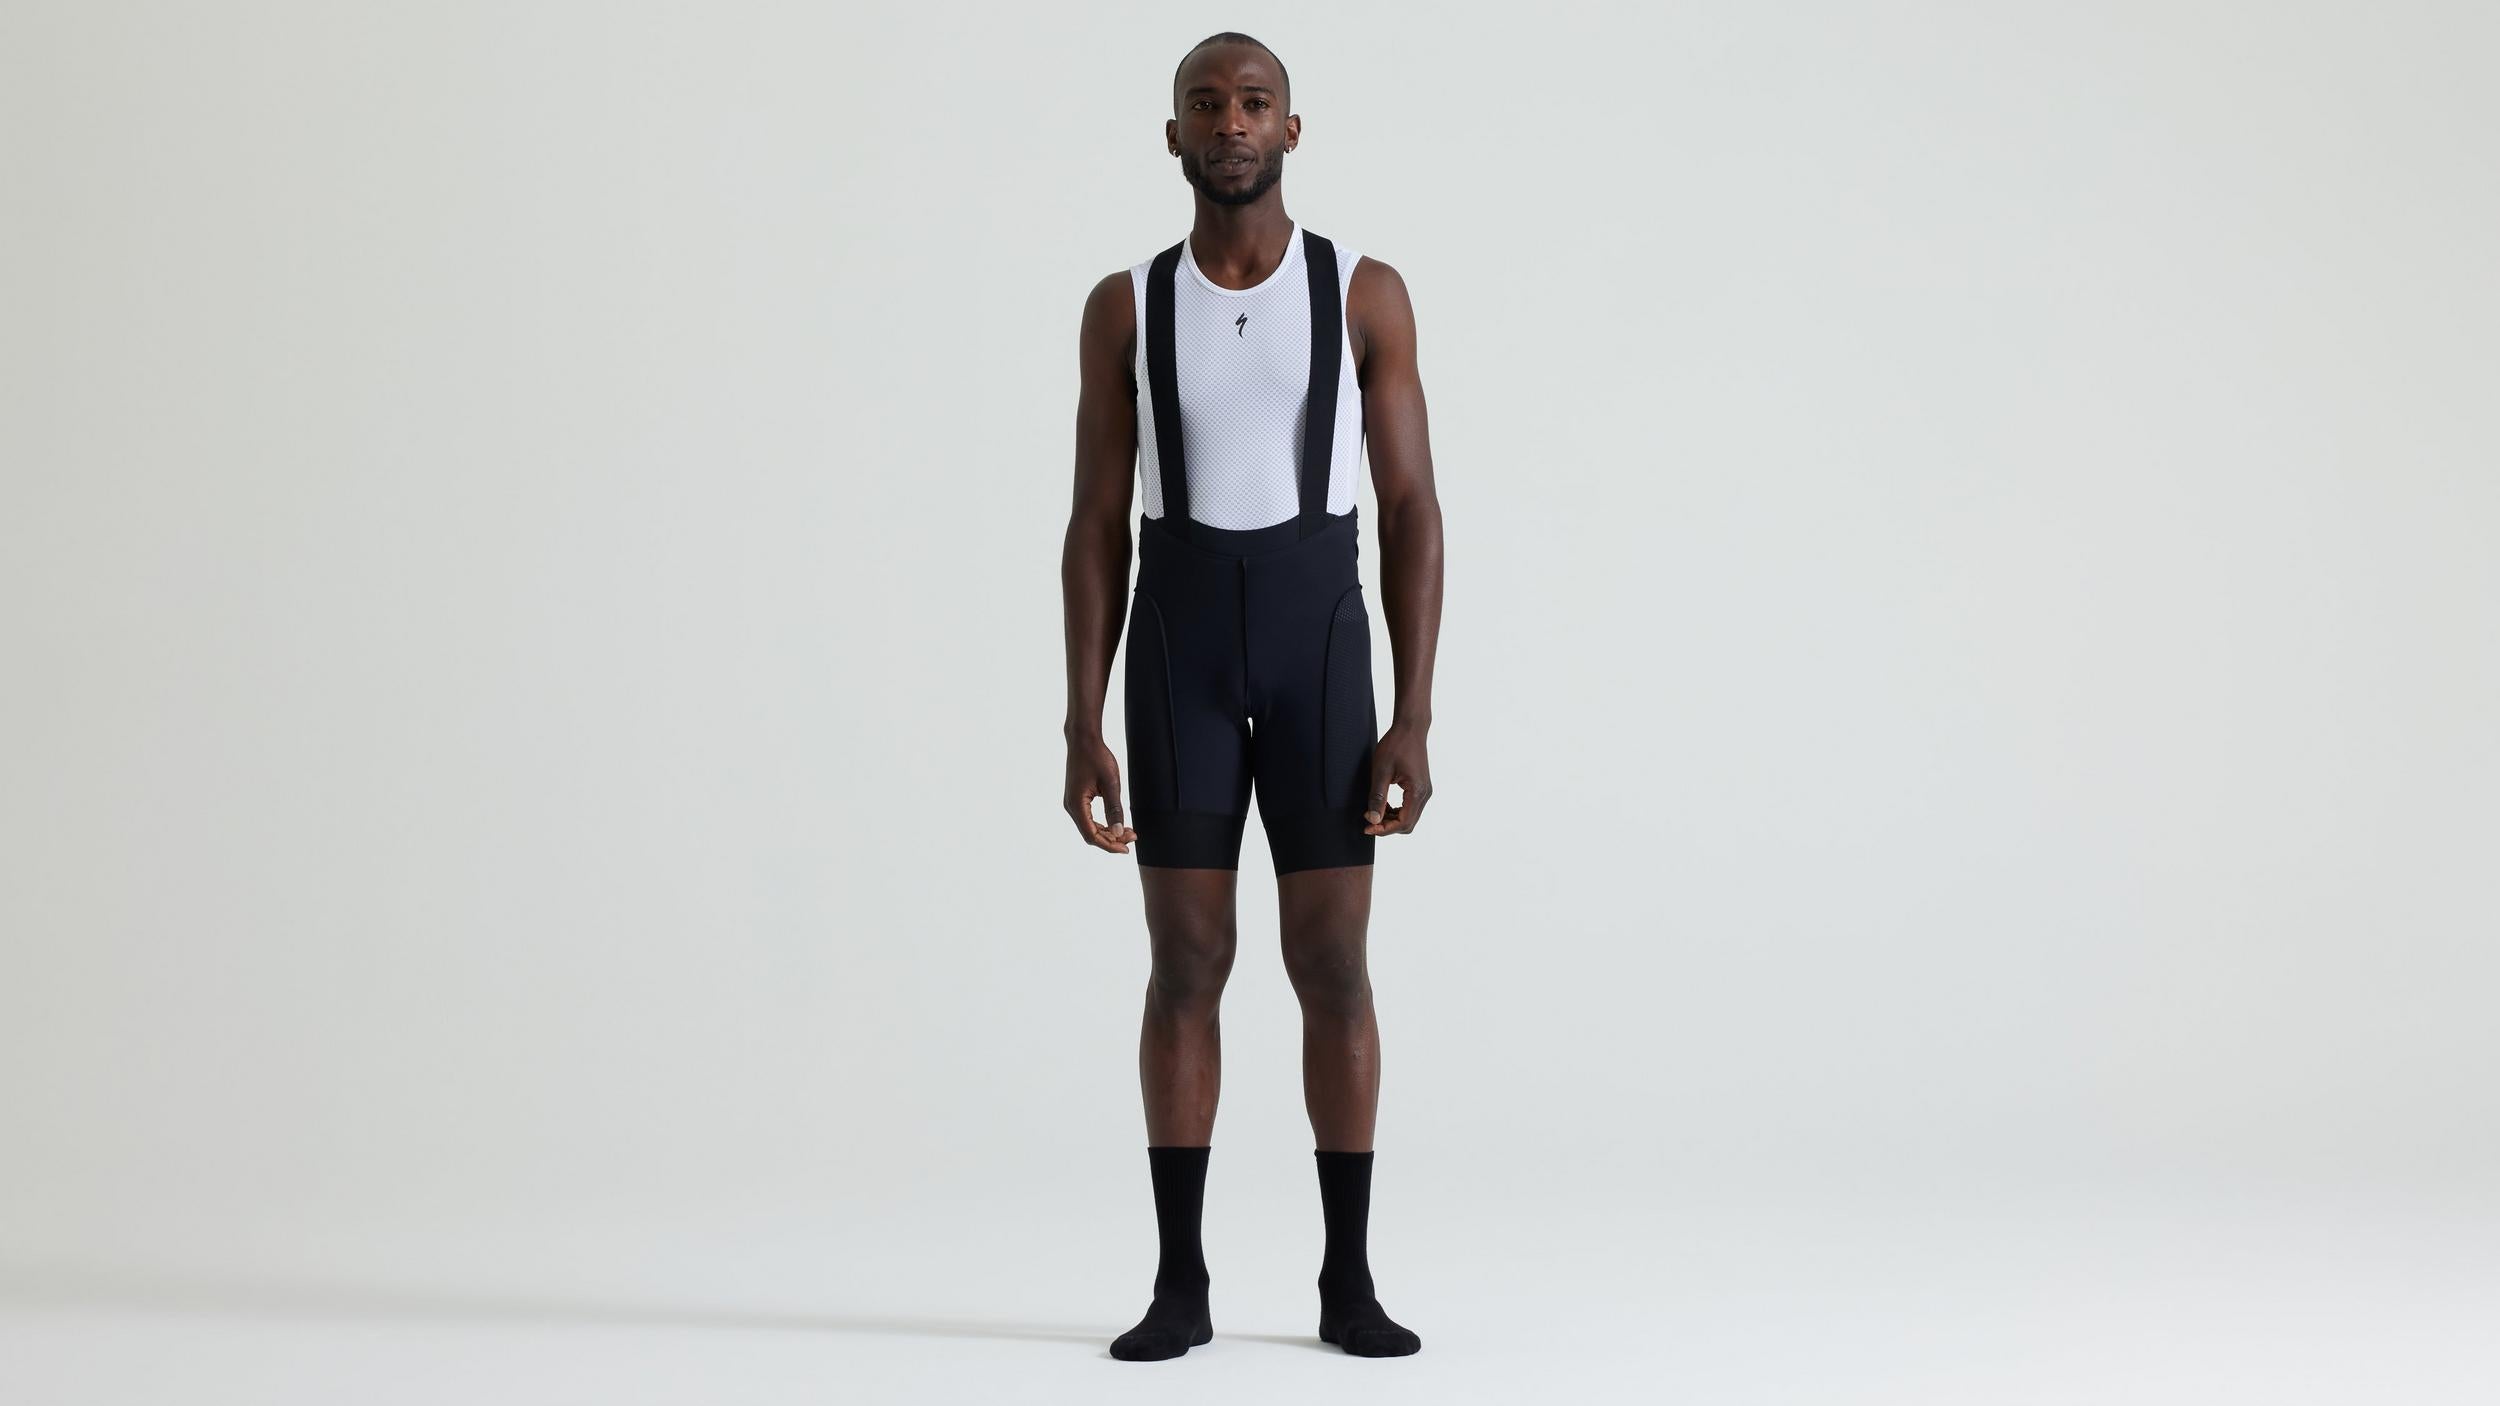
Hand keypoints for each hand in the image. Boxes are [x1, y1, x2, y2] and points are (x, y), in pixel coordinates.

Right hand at [1064, 737, 1136, 853]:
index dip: (1110, 845)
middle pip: (1091, 834)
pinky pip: (1088, 818)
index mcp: (1077, 805)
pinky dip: (1102, 823)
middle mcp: (1071, 807)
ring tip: (1128, 831)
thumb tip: (1119, 832)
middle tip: (1133, 837)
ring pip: (1090, 827)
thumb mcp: (1111, 784)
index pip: (1092, 835)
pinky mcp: (1076, 798)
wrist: (1083, 739)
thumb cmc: (1097, 758)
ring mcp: (1072, 803)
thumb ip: (1115, 809)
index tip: (1127, 848)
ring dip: (1108, 832)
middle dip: (1112, 839)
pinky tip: (1116, 823)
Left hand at [1362, 723, 1431, 835]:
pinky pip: (1411, 807)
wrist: (1410, 728)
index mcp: (1417, 792)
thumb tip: (1373, 820)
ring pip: (1410, 817)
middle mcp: (1425, 794)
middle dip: (1388, 826)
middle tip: (1369, 821)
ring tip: (1374, 812)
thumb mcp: (1381, 771)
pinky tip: (1384, 804)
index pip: (1403, 823)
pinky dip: (1397, 811)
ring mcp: (1425, 790)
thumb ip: (1377, 797)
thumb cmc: (1395, 745)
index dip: (1384, 829)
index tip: (1367, 827)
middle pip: (1408, 824)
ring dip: (1392, 819)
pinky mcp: (1422, 787)